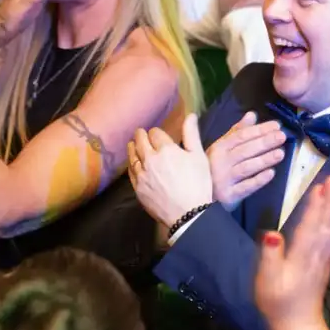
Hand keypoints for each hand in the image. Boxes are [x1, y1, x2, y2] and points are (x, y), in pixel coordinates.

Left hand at [128, 114, 213, 228]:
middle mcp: (150, 159)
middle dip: (141, 135)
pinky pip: (130, 171)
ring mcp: (142, 174)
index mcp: (167, 149)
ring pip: (132, 155)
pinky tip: (133, 163)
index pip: (155, 133)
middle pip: (140, 141)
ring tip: (132, 144)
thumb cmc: (198, 184)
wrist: (188, 214)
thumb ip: (192, 135)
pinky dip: (131, 164)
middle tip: (140, 133)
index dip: (157, 132)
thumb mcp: (199, 157)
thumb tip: (190, 115)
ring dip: (132, 147)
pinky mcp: (138, 187)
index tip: (158, 135)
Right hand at [207, 111, 287, 209]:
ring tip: (280, 153)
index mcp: (219, 148)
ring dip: (264, 160)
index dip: (259, 130)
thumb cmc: (213, 169)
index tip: (277, 125)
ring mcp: (225, 180)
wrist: (197, 197)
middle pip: (245, 150)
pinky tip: (271, 174)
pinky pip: (245, 187)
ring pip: (246, 167)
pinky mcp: (229, 196)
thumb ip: (237, 131)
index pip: (241, 136)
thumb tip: (252, 114)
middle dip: (264, 142)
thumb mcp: (221, 148)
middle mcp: (221, 162)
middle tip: (282, 136)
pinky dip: (258, 180)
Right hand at [255, 176, 329, 329]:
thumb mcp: (267, 282)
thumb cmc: (277, 304)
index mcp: (302, 256)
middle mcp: (318, 255)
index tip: (323, 185)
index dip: (317, 205)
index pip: (311, 225)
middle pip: (328, 223)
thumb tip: (271, 234)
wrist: (298, 325)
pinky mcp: (328, 263)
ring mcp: (325, 259)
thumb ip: (270, 257)